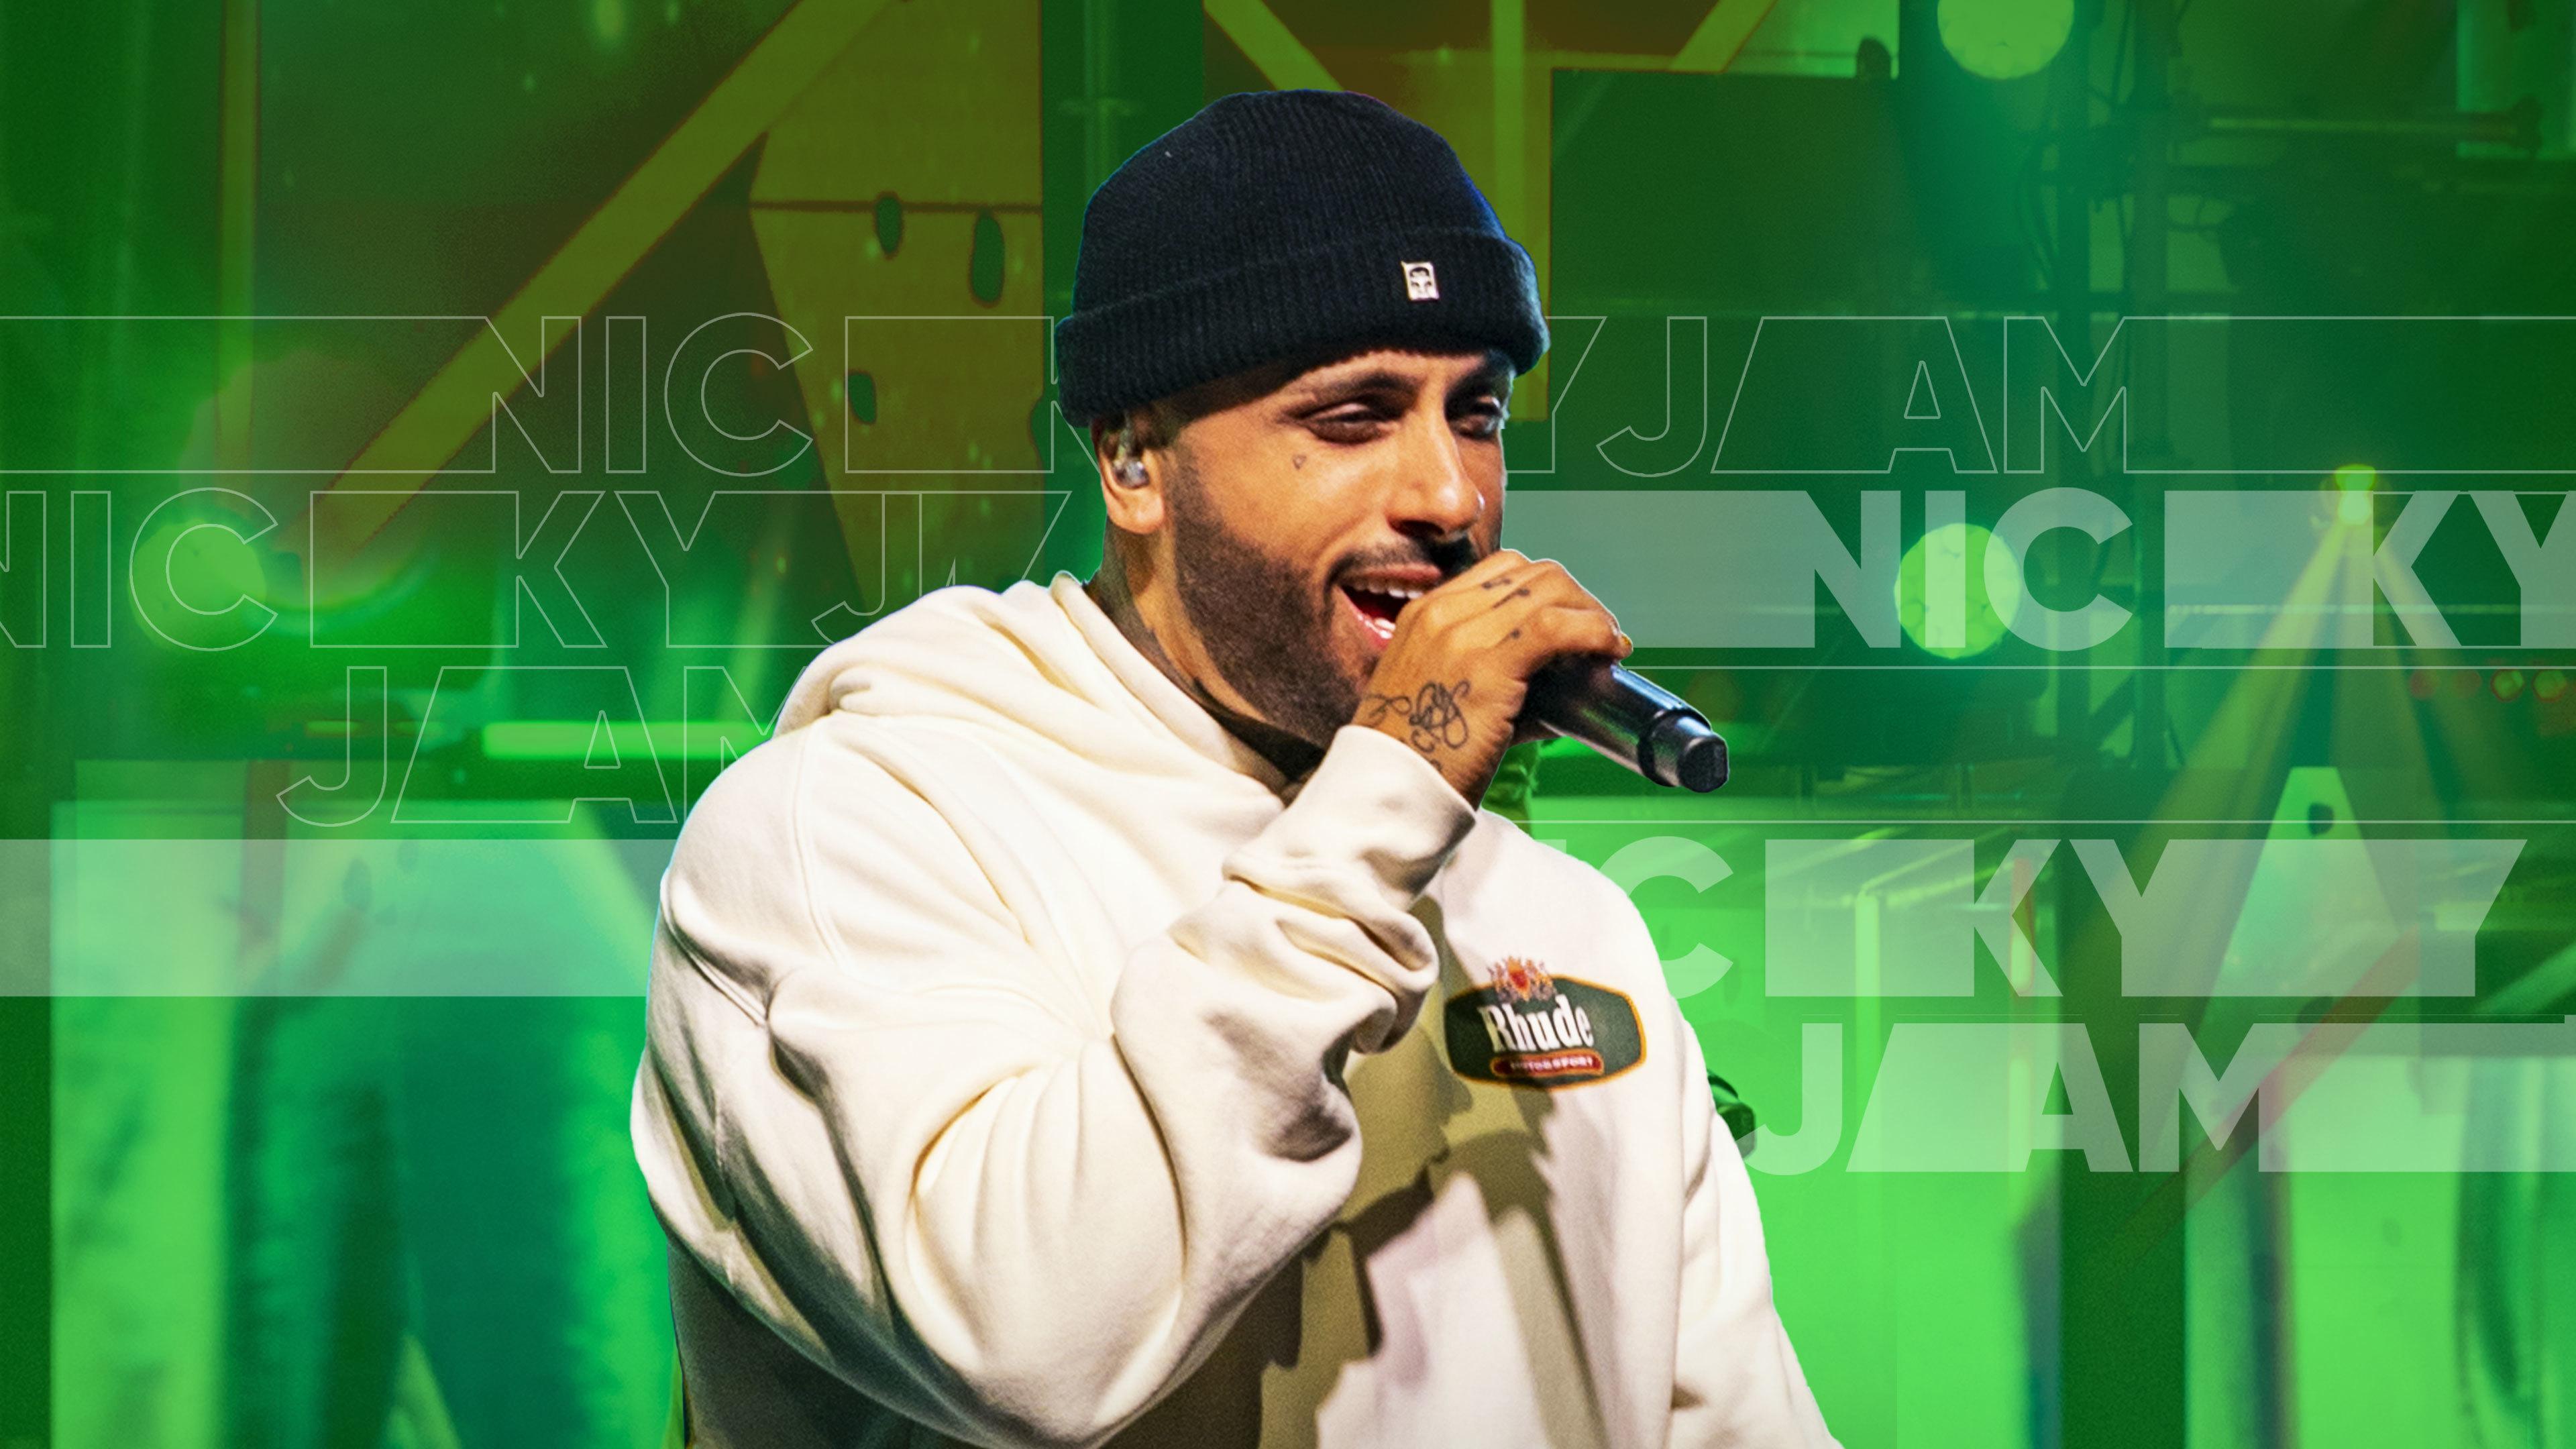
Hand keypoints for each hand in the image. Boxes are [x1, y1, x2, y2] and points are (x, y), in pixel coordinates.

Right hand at [1351, 549, 1629, 807]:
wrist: (1387, 791)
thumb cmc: (1416, 758)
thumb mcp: (1438, 698)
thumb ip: (1488, 681)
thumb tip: (1556, 694)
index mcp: (1423, 614)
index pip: (1501, 571)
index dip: (1547, 590)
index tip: (1571, 619)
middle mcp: (1441, 613)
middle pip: (1531, 573)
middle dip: (1574, 597)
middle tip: (1598, 634)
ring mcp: (1463, 634)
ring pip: (1550, 591)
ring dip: (1591, 613)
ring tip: (1609, 644)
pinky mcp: (1490, 664)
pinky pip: (1558, 626)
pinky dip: (1594, 632)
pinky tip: (1609, 651)